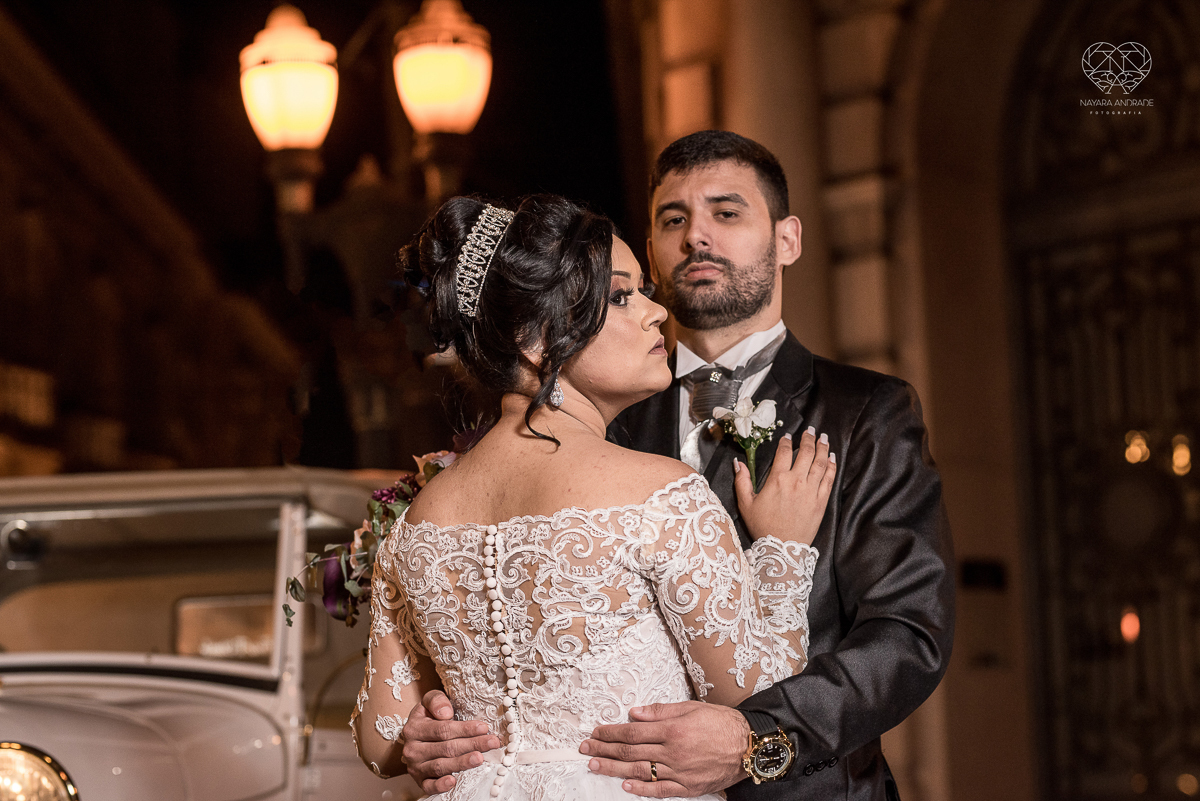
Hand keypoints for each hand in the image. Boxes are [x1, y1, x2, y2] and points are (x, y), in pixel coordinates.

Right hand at [401, 690, 500, 793]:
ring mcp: (415, 766)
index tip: (484, 728)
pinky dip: (440, 785)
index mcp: (415, 728)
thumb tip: (445, 713)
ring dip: (461, 763)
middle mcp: (413, 749)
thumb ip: (436, 701)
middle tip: (491, 743)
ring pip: (440, 766)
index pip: (443, 729)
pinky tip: (453, 781)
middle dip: (471, 744)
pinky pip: (429, 786)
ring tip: (479, 758)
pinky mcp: (420, 781)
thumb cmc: (428, 718)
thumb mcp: (428, 702)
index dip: (464, 729)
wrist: (415, 737)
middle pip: (446, 747)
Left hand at [580, 701, 749, 796]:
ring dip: (614, 769)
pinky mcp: (688, 787)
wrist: (749, 747)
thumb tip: (634, 712)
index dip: (611, 732)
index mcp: (672, 730)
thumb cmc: (723, 724)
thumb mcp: (692, 708)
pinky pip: (660, 790)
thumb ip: (661, 711)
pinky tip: (626, 786)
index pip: (632, 731)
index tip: (595, 732)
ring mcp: (679, 772)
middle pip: (631, 751)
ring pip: (640, 771)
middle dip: (605, 750)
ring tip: (595, 766)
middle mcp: (672, 752)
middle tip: (585, 749)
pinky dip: (642, 789)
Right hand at [735, 427, 834, 544]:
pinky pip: (829, 479)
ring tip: (824, 438)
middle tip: (811, 431)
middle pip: (806, 453)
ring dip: (823, 448)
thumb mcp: (746, 504)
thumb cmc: (763, 527)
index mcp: (777, 480)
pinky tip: (833, 458)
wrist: (782, 548)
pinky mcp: (821, 501)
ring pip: (820, 463)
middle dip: (809, 439)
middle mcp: (796, 481)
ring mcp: (811, 491)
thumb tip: (738, 463)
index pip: (784, 453)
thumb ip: (742, 481)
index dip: (786, 442)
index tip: (788, 436)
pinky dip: (832, 466)